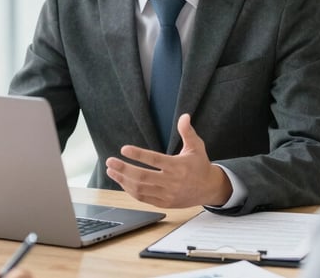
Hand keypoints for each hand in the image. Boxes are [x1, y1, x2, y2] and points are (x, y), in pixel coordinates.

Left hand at [105, 114, 231, 207]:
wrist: (210, 189)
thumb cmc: (200, 165)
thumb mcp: (197, 146)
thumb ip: (187, 132)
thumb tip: (184, 116)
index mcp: (178, 166)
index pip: (155, 160)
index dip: (138, 155)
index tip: (124, 149)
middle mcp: (172, 182)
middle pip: (143, 177)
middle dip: (124, 169)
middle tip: (110, 161)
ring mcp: (167, 194)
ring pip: (141, 189)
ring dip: (123, 180)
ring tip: (111, 170)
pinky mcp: (165, 203)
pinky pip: (144, 198)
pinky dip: (131, 191)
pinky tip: (122, 181)